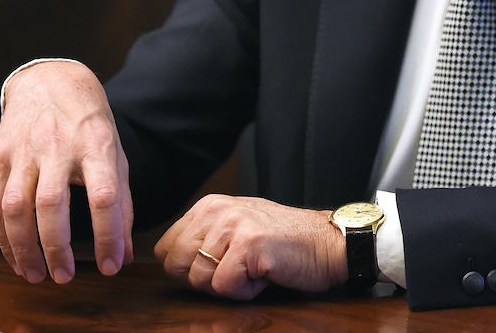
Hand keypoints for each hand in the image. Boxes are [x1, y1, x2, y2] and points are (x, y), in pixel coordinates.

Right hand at [0, 62, 133, 283]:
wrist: (50, 82)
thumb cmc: (89, 127)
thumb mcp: (115, 156)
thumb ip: (122, 205)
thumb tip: (125, 254)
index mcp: (96, 146)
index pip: (105, 195)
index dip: (108, 235)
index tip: (110, 266)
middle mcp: (59, 147)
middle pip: (53, 203)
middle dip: (57, 247)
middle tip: (64, 277)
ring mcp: (25, 151)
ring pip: (17, 206)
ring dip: (23, 248)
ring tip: (36, 275)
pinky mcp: (0, 156)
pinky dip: (3, 237)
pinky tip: (15, 257)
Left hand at [154, 195, 346, 300]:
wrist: (329, 243)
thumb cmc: (284, 243)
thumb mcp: (236, 229)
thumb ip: (204, 238)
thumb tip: (167, 260)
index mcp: (209, 205)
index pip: (166, 249)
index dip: (188, 269)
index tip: (220, 266)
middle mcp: (217, 209)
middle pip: (176, 266)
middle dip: (205, 279)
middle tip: (239, 270)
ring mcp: (233, 225)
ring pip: (199, 279)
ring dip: (229, 285)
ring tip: (256, 268)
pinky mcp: (249, 244)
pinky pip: (224, 287)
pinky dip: (245, 291)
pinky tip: (265, 274)